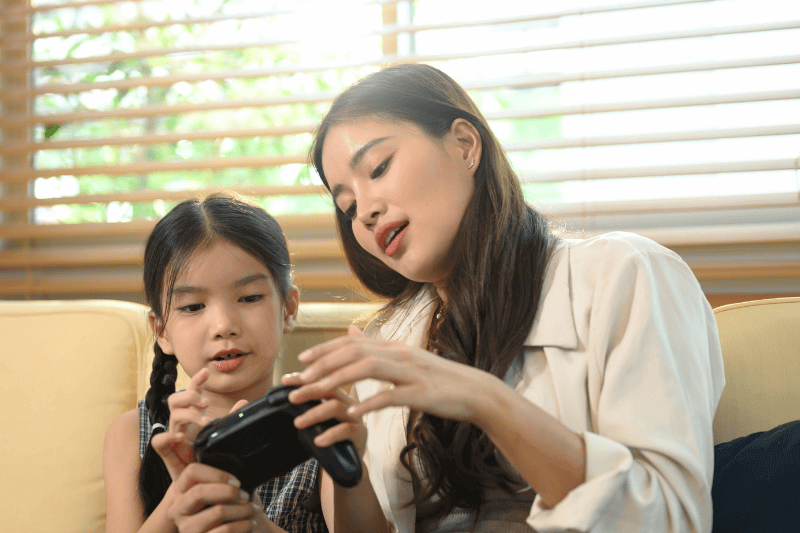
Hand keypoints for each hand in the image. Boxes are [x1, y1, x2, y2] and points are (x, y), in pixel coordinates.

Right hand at [153, 369, 247, 480]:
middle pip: (176, 399)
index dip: (196, 382)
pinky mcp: (167, 453)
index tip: (206, 372)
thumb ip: (231, 418)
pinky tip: (179, 436)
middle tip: (206, 403)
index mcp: (194, 416)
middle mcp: (181, 423)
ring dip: (189, 414)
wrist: (199, 484)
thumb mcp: (222, 435)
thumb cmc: (210, 456)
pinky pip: (158, 441)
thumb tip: (244, 401)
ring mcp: (173, 436)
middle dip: (190, 396)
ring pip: (173, 415)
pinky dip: (166, 436)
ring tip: (205, 421)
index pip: (192, 394)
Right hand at [167, 462, 261, 532]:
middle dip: (229, 492)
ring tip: (253, 510)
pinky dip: (243, 525)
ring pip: (217, 512)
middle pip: (199, 492)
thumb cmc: (228, 510)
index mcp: (182, 491)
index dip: (217, 474)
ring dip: (242, 510)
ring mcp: (186, 529)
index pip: (192, 471)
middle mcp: (178, 510)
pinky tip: (250, 524)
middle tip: (246, 496)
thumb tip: (241, 470)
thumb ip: (221, 482)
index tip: (237, 482)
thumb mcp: (220, 493)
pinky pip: (224, 530)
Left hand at [280, 375, 367, 457]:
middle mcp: (348, 403)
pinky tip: (318, 441)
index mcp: (337, 397)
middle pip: (330, 389)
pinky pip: (346, 430)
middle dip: (309, 391)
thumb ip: (306, 410)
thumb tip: (282, 398)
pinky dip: (330, 434)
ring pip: (335, 407)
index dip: (303, 379)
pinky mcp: (361, 433)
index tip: (285, 380)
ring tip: (298, 423)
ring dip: (314, 414)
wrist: (347, 465)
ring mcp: (356, 417)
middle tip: (291, 397)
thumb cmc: (329, 441)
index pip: (321, 382)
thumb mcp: (316, 424)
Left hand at [283, 325, 492, 423]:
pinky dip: (369, 403)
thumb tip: (352, 332)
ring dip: (338, 381)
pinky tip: (352, 414)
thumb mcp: (406, 358)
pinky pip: (390, 396)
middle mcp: (399, 354)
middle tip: (299, 382)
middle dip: (322, 366)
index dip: (325, 350)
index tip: (302, 361)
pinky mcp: (420, 393)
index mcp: (393, 347)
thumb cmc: (438, 379)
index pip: (352, 342)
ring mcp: (410, 372)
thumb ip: (377, 348)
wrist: (474, 391)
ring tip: (316, 394)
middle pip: (353, 353)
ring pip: (366, 369)